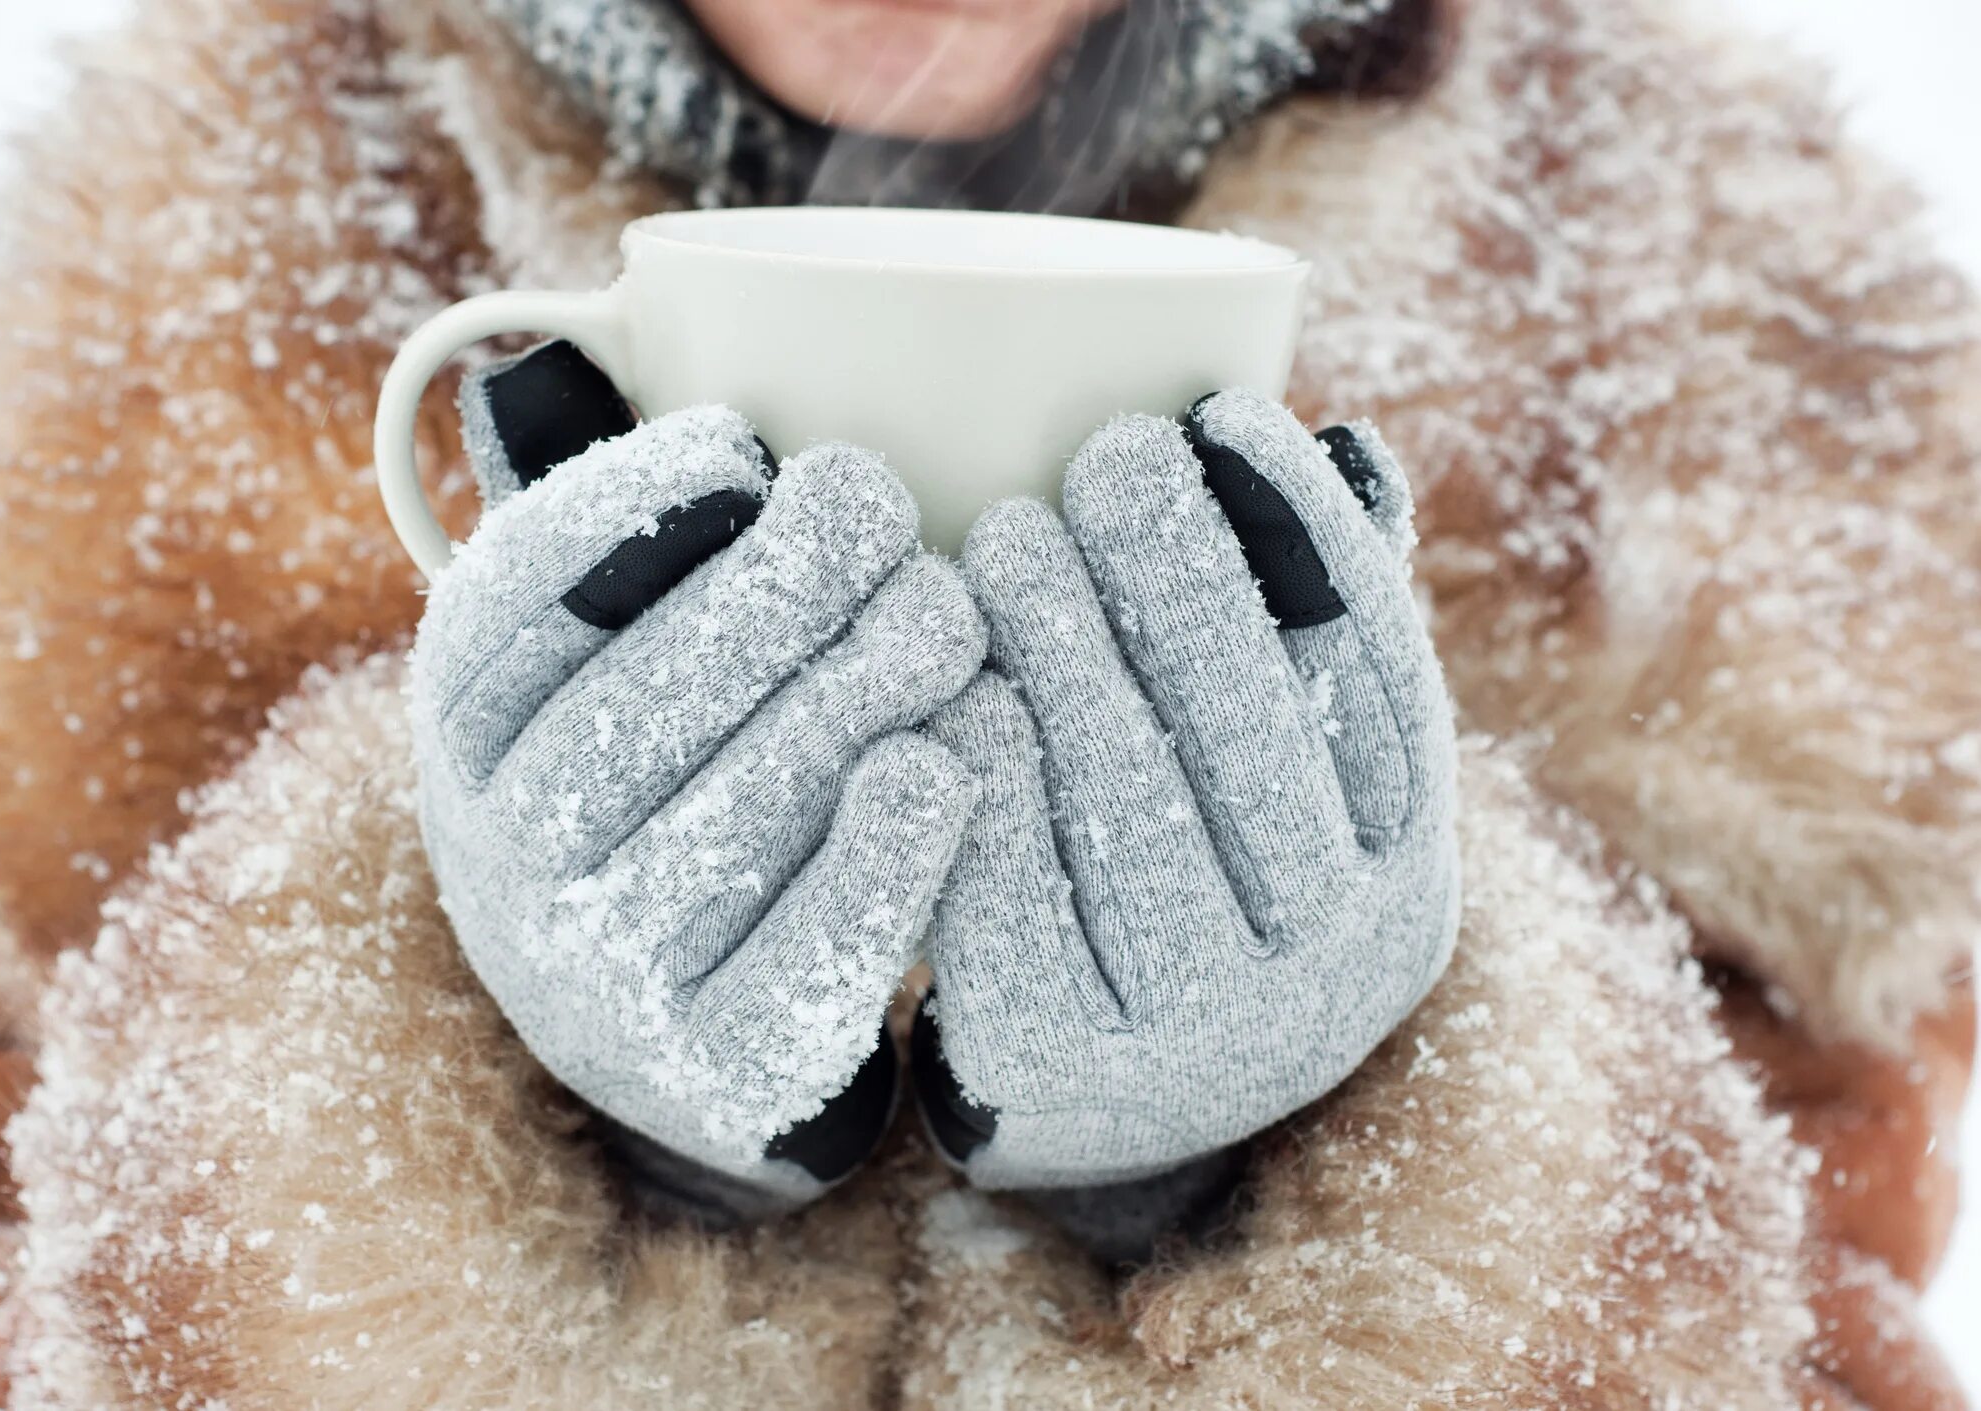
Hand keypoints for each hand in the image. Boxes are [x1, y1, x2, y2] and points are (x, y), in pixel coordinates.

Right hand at [413, 344, 984, 1221]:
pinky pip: (804, 963)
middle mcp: (505, 862)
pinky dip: (880, 861)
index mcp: (467, 739)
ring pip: (733, 820)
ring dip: (850, 699)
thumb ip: (616, 536)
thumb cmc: (670, 771)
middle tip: (880, 505)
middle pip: (636, 706)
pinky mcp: (715, 1068)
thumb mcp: (605, 658)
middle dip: (772, 589)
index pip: (508, 612)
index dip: (620, 511)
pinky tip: (941, 767)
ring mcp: (600, 980)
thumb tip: (591, 340)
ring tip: (944, 615)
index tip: (739, 441)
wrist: (676, 1020)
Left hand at [916, 391, 1457, 1255]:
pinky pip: (1017, 887)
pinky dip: (985, 769)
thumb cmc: (1191, 883)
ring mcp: (1210, 1035)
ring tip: (1003, 532)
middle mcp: (1338, 969)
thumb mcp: (1285, 786)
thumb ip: (1317, 634)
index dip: (1305, 538)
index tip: (1226, 411)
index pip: (1379, 681)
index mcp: (1406, 877)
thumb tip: (1351, 447)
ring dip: (1069, 650)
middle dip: (1178, 575)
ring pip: (1134, 804)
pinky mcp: (1070, 1064)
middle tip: (1102, 453)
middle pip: (1254, 736)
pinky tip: (949, 679)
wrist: (1097, 1108)